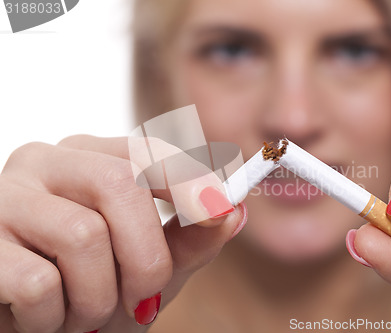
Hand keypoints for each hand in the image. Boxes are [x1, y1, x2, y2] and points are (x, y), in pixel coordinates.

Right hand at [0, 135, 246, 332]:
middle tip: (142, 301)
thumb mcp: (149, 267)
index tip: (219, 210)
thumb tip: (235, 211)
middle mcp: (47, 163)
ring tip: (82, 314)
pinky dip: (53, 318)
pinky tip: (40, 319)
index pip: (146, 149)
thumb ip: (190, 240)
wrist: (31, 328)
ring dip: (97, 297)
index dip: (187, 177)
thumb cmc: (89, 290)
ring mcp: (5, 196)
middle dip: (146, 257)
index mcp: (91, 159)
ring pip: (82, 236)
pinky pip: (38, 282)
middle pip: (118, 186)